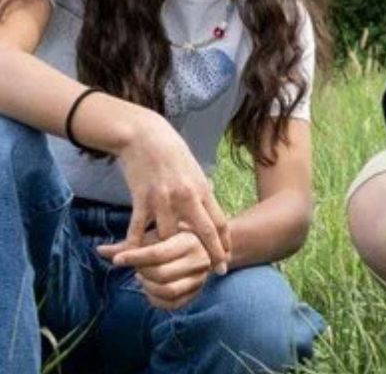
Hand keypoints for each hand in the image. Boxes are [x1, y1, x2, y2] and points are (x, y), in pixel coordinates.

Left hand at [99, 229, 212, 309]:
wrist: (203, 246)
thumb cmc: (173, 237)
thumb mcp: (155, 235)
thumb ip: (129, 244)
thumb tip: (98, 250)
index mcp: (190, 241)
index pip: (158, 253)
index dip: (134, 258)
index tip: (117, 261)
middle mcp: (200, 261)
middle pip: (161, 274)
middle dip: (141, 272)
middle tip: (135, 267)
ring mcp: (200, 279)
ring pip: (167, 291)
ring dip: (147, 287)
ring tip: (142, 277)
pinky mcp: (196, 293)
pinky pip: (172, 304)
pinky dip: (155, 299)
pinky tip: (149, 288)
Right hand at [114, 109, 230, 273]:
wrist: (144, 135)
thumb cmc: (171, 153)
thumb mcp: (194, 171)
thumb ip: (202, 191)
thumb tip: (211, 204)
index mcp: (202, 189)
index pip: (220, 221)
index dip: (226, 242)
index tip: (229, 258)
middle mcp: (186, 197)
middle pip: (203, 232)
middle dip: (212, 254)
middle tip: (218, 272)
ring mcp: (163, 199)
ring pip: (168, 237)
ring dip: (167, 254)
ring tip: (168, 270)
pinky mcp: (141, 199)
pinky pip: (138, 230)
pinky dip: (135, 246)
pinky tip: (133, 259)